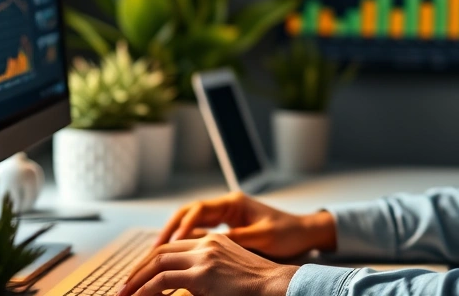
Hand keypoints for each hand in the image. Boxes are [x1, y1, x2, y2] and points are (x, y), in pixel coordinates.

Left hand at [117, 233, 297, 295]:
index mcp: (213, 241)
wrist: (278, 287)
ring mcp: (204, 257)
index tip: (138, 276)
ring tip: (125, 294)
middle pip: (161, 252)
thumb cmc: (258, 286)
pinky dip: (147, 289)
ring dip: (137, 280)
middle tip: (124, 287)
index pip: (173, 247)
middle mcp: (206, 244)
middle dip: (138, 270)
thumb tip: (182, 287)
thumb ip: (205, 273)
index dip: (151, 261)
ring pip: (157, 264)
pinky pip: (164, 281)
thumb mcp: (228, 272)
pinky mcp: (203, 275)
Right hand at [154, 191, 336, 259]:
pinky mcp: (228, 226)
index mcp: (233, 203)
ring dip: (174, 236)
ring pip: (191, 221)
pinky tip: (176, 255)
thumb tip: (207, 246)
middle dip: (169, 230)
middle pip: (188, 213)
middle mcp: (226, 205)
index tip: (170, 244)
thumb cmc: (288, 233)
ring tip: (156, 254)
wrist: (305, 231)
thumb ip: (235, 239)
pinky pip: (200, 230)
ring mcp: (226, 214)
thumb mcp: (262, 238)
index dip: (182, 227)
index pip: (198, 210)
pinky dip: (186, 241)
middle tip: (153, 249)